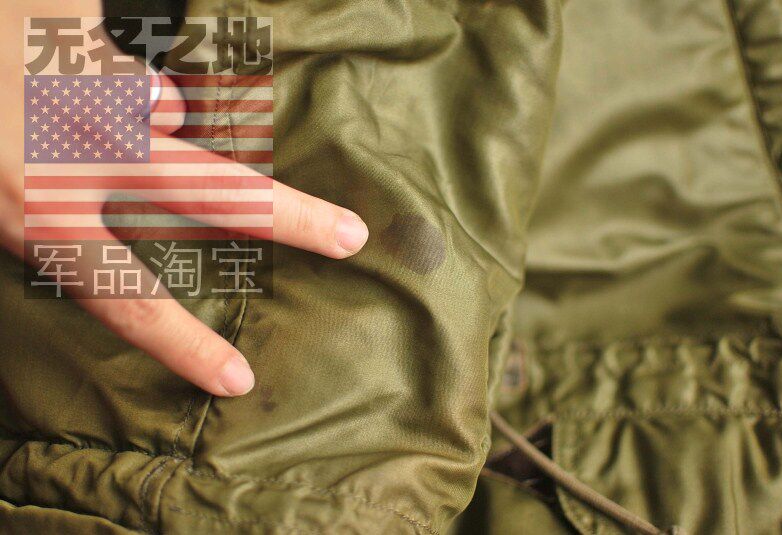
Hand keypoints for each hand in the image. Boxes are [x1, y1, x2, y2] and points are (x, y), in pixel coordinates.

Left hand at [0, 0, 368, 396]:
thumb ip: (66, 205)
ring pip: (170, 108)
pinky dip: (114, 71)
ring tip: (116, 110)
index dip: (186, 347)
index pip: (129, 300)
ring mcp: (86, 88)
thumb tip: (164, 134)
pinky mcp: (79, 33)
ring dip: (158, 116)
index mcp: (38, 213)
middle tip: (352, 234)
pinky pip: (128, 59)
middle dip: (292, 219)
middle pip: (216, 195)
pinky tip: (72, 64)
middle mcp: (79, 155)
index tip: (238, 382)